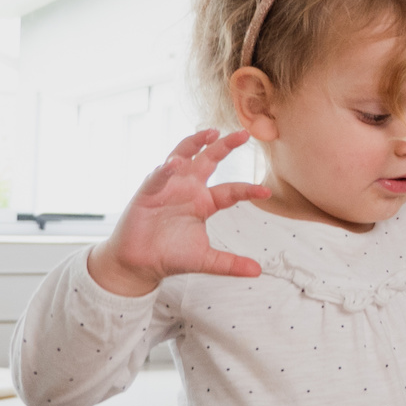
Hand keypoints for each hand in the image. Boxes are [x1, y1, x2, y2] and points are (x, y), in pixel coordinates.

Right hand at [86, 129, 270, 296]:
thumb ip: (230, 264)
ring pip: (183, 157)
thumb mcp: (206, 260)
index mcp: (205, 202)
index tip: (266, 192)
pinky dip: (165, 169)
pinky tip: (175, 164)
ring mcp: (169, 187)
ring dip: (195, 144)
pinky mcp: (148, 192)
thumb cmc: (171, 255)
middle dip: (225, 146)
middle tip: (244, 134)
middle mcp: (189, 189)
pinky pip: (158, 176)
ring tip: (210, 133)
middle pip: (210, 161)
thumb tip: (258, 272)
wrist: (140, 264)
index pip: (231, 191)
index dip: (248, 190)